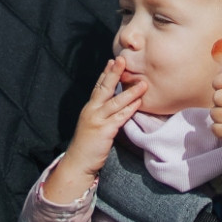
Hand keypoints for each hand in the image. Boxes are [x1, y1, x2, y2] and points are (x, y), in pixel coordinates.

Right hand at [44, 58, 142, 205]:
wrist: (78, 162)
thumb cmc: (88, 145)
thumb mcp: (93, 124)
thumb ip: (102, 114)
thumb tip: (115, 105)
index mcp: (89, 108)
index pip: (98, 87)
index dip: (105, 73)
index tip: (113, 60)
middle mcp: (91, 111)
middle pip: (104, 88)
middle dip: (114, 73)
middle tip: (122, 59)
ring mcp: (97, 120)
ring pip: (115, 102)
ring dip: (130, 91)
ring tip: (143, 83)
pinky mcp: (104, 131)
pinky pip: (119, 117)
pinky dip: (129, 109)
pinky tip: (138, 103)